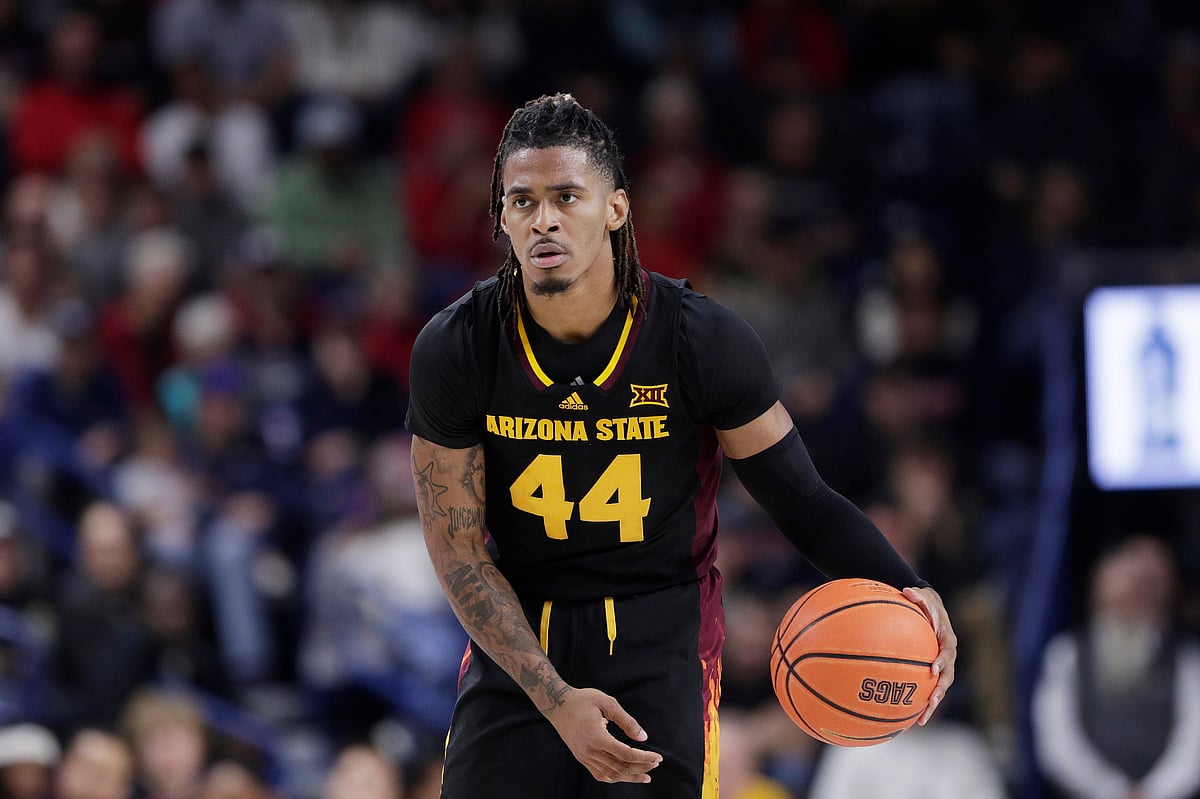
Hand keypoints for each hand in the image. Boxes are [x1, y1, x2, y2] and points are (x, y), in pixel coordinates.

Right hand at [544, 687, 662, 783]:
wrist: (557, 704)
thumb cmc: (583, 700)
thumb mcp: (607, 703)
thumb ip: (626, 721)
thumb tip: (643, 737)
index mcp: (597, 737)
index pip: (625, 754)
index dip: (644, 758)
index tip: (658, 757)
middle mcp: (589, 751)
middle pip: (620, 766)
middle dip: (641, 767)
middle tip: (656, 764)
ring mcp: (584, 757)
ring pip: (611, 774)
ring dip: (630, 777)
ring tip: (645, 776)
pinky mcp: (581, 758)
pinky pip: (599, 774)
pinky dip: (614, 777)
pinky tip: (625, 775)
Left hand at [904, 586, 957, 724]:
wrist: (928, 608)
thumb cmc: (924, 602)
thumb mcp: (922, 595)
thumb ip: (917, 595)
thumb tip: (907, 591)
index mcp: (947, 639)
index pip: (948, 651)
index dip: (943, 662)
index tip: (933, 670)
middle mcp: (947, 655)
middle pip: (948, 676)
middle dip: (940, 690)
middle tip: (931, 701)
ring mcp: (941, 666)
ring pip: (940, 688)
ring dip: (932, 704)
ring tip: (921, 719)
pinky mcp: (932, 672)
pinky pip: (928, 688)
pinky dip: (922, 702)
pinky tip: (910, 717)